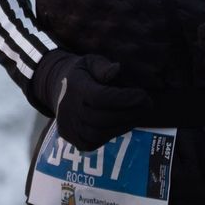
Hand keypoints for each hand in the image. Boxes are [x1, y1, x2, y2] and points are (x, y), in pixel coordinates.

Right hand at [31, 49, 154, 151]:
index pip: (100, 97)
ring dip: (122, 126)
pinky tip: (122, 125)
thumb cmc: (82, 74)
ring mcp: (68, 126)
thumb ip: (102, 66)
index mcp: (75, 87)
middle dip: (129, 114)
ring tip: (137, 116)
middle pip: (102, 118)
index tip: (143, 96)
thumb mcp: (90, 62)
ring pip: (98, 134)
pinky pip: (93, 142)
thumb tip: (116, 69)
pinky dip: (110, 136)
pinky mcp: (72, 138)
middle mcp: (69, 108)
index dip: (124, 99)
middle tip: (147, 107)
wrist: (57, 88)